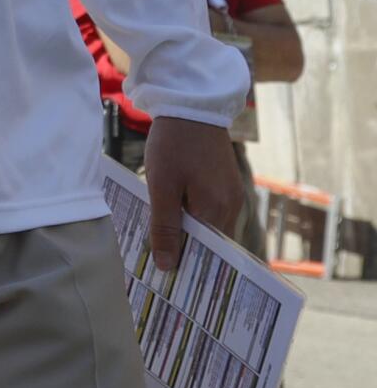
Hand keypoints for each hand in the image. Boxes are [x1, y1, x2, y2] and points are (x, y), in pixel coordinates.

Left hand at [143, 116, 245, 270]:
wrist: (190, 106)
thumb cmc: (173, 145)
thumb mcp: (161, 186)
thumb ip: (164, 226)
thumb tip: (168, 266)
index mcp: (217, 212)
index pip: (207, 254)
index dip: (187, 267)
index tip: (167, 281)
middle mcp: (231, 208)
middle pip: (209, 243)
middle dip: (185, 253)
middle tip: (157, 266)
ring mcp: (230, 196)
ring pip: (208, 227)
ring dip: (186, 235)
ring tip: (158, 244)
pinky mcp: (224, 184)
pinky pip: (208, 212)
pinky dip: (190, 218)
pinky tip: (169, 218)